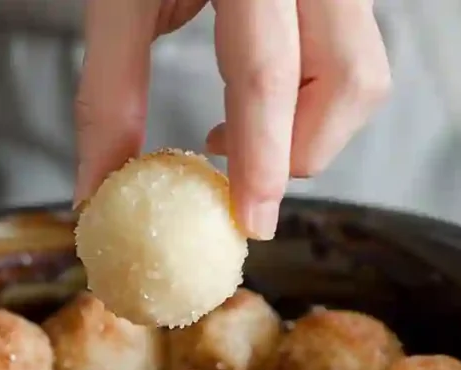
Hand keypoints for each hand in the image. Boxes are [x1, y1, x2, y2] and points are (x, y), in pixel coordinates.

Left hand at [74, 0, 390, 239]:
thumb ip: (108, 94)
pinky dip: (313, 100)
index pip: (267, 71)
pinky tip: (261, 100)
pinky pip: (354, 56)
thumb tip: (97, 192)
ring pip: (364, 74)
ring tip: (240, 135)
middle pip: (350, 81)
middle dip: (301, 153)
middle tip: (242, 183)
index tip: (250, 222)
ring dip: (311, 129)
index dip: (263, 159)